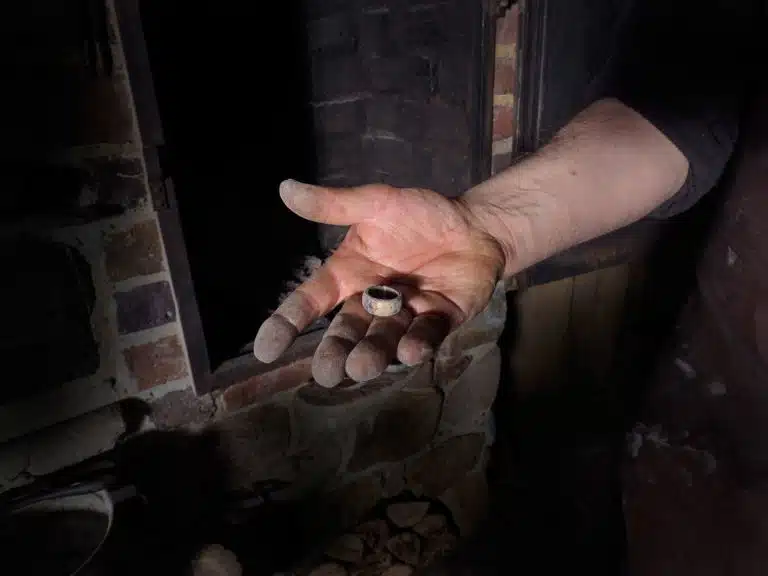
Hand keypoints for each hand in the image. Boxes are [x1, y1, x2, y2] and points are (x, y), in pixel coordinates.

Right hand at [253, 180, 505, 386]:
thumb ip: (334, 205)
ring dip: (372, 354)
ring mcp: (405, 314)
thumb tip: (285, 188)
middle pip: (347, 331)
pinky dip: (417, 344)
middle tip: (327, 372)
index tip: (265, 349)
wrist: (474, 225)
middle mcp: (372, 300)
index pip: (311, 301)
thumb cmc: (421, 215)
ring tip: (361, 368)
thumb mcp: (376, 203)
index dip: (287, 322)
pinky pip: (425, 335)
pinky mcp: (439, 320)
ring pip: (383, 339)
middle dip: (336, 351)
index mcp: (349, 274)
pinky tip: (410, 351)